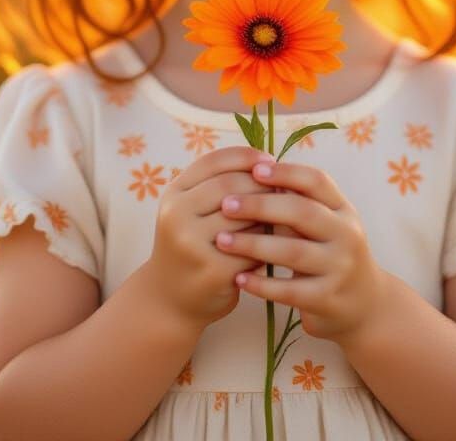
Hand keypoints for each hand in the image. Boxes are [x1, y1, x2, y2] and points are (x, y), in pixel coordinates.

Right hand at [143, 146, 287, 328]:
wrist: (170, 299)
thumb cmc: (192, 243)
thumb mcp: (192, 207)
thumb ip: (219, 181)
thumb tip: (269, 162)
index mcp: (174, 193)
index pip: (214, 161)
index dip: (246, 156)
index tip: (270, 160)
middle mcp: (176, 215)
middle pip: (230, 185)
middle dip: (262, 183)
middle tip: (285, 188)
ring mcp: (192, 244)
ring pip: (245, 216)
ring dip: (269, 213)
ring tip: (283, 213)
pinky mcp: (212, 271)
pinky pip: (252, 247)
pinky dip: (268, 242)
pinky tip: (276, 242)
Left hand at [214, 160, 388, 342]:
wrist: (365, 305)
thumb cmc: (331, 254)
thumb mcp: (326, 223)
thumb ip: (298, 202)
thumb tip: (255, 173)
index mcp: (343, 209)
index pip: (317, 181)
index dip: (285, 172)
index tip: (253, 169)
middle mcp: (346, 235)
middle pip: (302, 212)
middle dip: (260, 206)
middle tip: (226, 204)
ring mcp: (339, 268)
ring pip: (293, 251)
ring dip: (253, 244)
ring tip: (222, 240)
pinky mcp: (327, 299)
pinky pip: (289, 291)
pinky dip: (261, 284)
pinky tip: (238, 279)